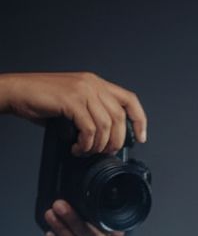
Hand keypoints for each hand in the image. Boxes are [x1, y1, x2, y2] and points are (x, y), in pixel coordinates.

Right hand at [0, 71, 145, 152]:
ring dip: (98, 146)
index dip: (139, 120)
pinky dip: (85, 145)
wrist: (19, 92)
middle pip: (120, 118)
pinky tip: (77, 148)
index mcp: (96, 83)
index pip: (129, 99)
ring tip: (86, 151)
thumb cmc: (43, 100)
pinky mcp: (71, 100)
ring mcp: (82, 90)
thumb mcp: (75, 103)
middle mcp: (92, 84)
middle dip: (115, 142)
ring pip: (106, 126)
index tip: (141, 138)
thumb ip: (93, 112)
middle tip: (104, 152)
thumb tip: (108, 137)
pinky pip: (89, 129)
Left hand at [44, 200, 122, 235]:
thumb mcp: (107, 233)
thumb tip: (80, 194)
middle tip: (59, 205)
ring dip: (61, 230)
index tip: (81, 200)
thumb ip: (99, 217)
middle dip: (73, 220)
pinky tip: (50, 234)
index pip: (107, 225)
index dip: (94, 213)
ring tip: (50, 215)